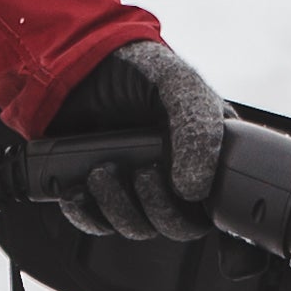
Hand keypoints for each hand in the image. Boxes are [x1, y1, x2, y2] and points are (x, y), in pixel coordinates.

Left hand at [48, 38, 229, 244]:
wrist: (72, 62)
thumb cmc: (133, 67)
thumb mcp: (179, 84)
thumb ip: (199, 129)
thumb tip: (194, 190)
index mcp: (205, 152)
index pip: (219, 202)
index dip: (208, 211)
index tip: (187, 192)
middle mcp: (173, 174)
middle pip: (178, 225)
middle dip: (159, 210)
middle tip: (143, 174)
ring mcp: (134, 185)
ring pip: (137, 227)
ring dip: (119, 208)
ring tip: (101, 172)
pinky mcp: (99, 193)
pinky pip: (97, 223)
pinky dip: (87, 213)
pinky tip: (79, 188)